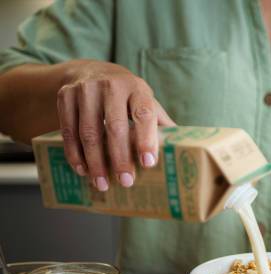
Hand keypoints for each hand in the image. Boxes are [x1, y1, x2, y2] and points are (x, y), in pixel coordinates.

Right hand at [57, 60, 174, 190]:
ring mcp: (85, 89)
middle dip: (119, 158)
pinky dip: (74, 153)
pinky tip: (82, 170)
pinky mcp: (65, 96)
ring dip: (95, 162)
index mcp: (137, 89)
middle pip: (115, 127)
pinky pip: (68, 130)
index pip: (144, 114)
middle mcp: (111, 86)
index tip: (148, 163)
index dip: (146, 139)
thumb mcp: (146, 102)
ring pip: (88, 132)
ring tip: (101, 183)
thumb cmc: (127, 96)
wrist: (91, 71)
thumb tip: (183, 149)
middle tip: (125, 182)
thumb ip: (160, 123)